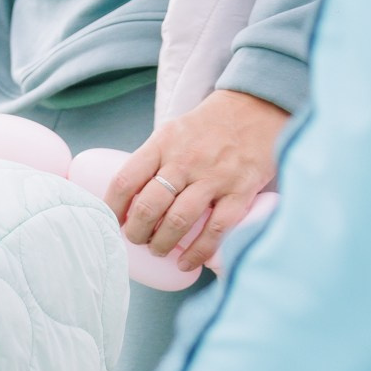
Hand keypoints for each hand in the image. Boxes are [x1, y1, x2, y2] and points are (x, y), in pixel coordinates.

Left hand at [106, 89, 289, 272]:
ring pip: (178, 221)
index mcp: (163, 144)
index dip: (112, 208)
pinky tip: (186, 263)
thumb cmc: (208, 127)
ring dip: (162, 244)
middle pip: (149, 206)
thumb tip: (128, 201)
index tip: (112, 222)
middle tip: (137, 239)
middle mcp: (186, 160)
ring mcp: (214, 176)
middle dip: (136, 232)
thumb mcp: (172, 132)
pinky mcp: (241, 191)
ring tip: (158, 250)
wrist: (258, 108)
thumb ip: (153, 161)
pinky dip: (197, 252)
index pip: (125, 181)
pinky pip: (215, 230)